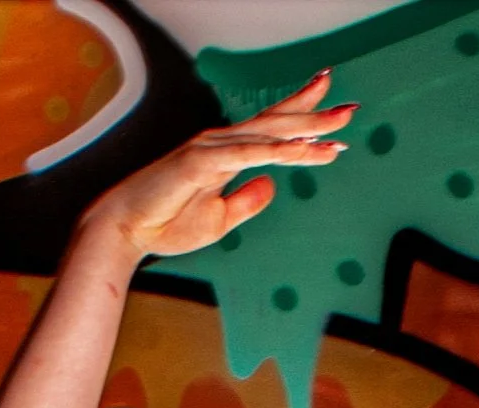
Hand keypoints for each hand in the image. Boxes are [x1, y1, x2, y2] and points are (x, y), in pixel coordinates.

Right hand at [84, 72, 352, 260]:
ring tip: (338, 126)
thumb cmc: (167, 224)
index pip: (270, 129)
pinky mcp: (201, 161)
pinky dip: (277, 150)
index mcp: (226, 153)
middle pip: (275, 122)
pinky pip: (248, 154)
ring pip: (268, 135)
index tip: (333, 107)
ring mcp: (211, 148)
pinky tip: (303, 147)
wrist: (128, 230)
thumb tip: (272, 186)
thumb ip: (247, 201)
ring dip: (304, 130)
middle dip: (314, 113)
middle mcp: (221, 142)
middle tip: (349, 109)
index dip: (302, 115)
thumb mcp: (220, 219)